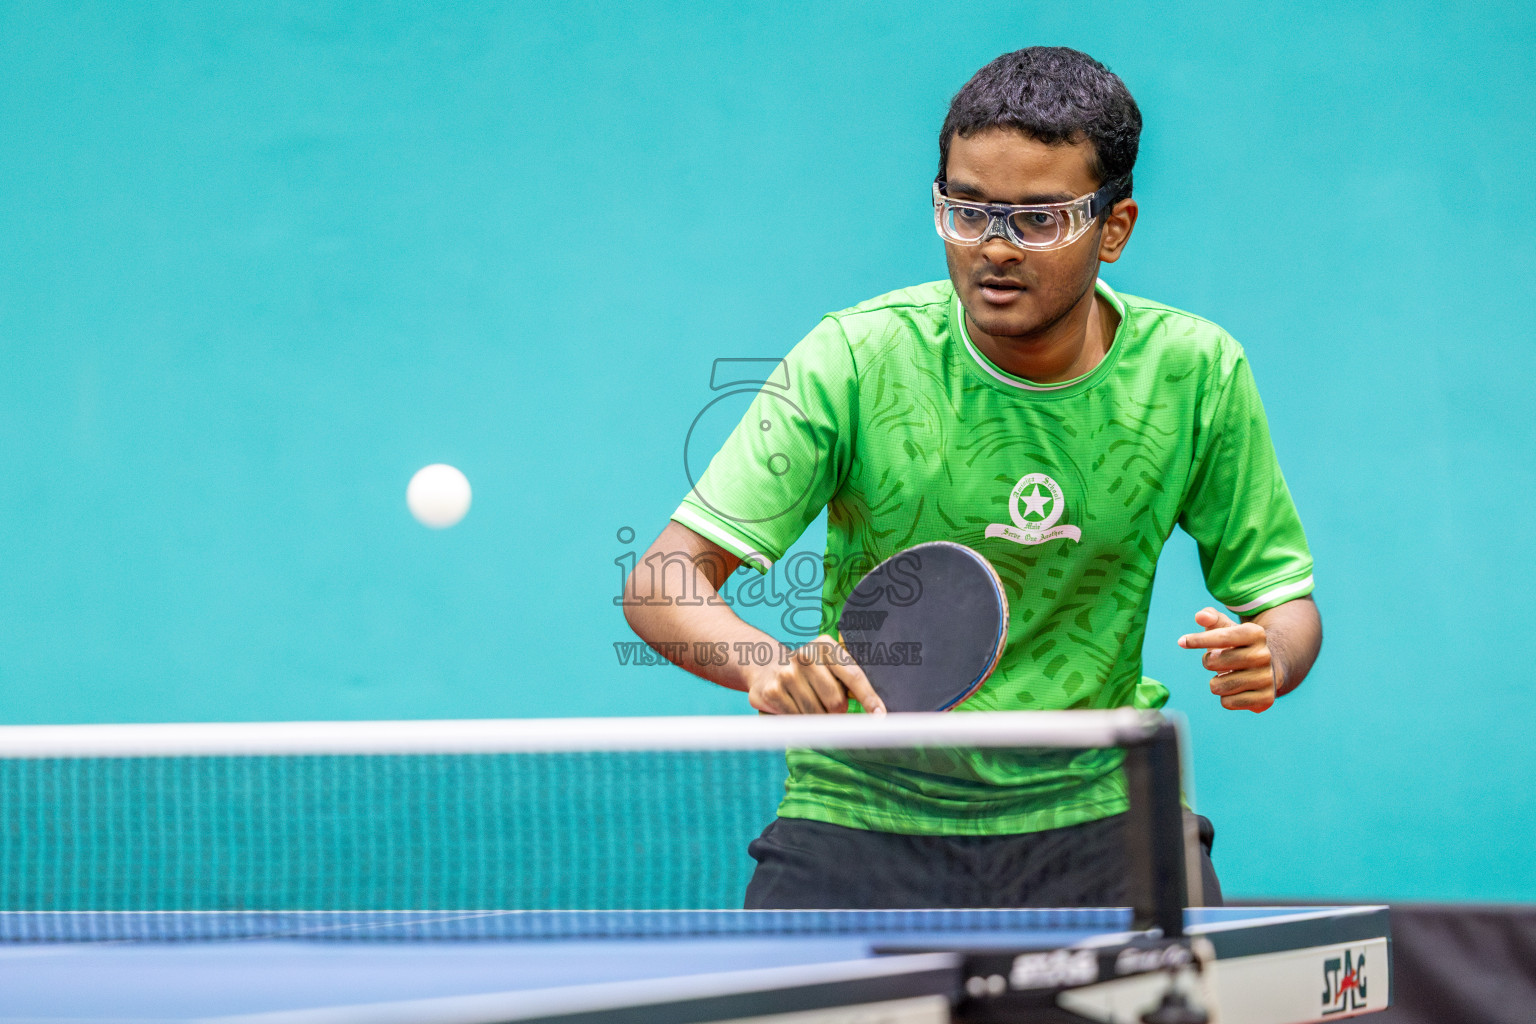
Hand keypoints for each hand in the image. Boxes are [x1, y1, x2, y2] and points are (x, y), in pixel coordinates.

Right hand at [746, 635, 886, 714]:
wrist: (764, 666)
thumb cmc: (808, 672)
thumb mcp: (829, 665)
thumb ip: (849, 680)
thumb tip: (875, 712)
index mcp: (825, 645)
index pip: (853, 676)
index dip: (869, 699)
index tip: (880, 716)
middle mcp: (805, 655)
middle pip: (836, 702)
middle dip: (838, 712)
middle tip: (830, 706)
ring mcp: (786, 674)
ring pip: (817, 715)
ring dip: (819, 719)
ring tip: (810, 705)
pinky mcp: (772, 692)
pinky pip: (798, 721)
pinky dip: (802, 723)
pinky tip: (795, 708)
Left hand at [1178, 608, 1276, 712]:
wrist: (1270, 668)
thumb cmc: (1238, 645)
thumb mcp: (1227, 628)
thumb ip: (1211, 617)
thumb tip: (1200, 616)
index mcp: (1255, 634)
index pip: (1222, 637)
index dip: (1199, 640)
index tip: (1182, 642)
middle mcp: (1264, 655)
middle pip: (1214, 662)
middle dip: (1208, 662)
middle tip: (1217, 661)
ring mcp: (1267, 678)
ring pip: (1218, 686)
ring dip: (1216, 683)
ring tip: (1228, 676)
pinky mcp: (1266, 699)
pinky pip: (1228, 703)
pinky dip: (1226, 698)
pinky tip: (1237, 690)